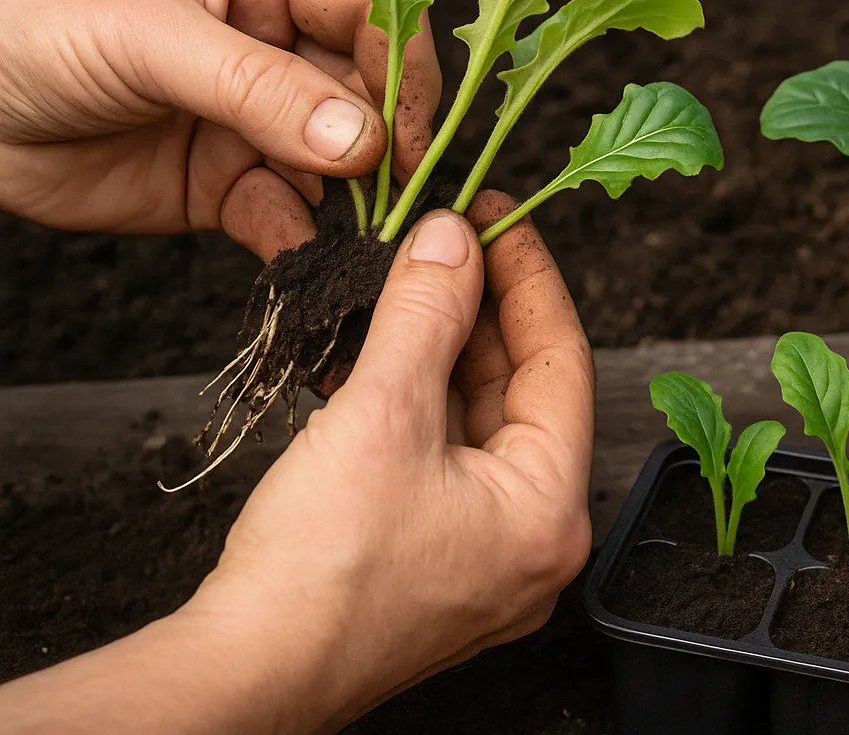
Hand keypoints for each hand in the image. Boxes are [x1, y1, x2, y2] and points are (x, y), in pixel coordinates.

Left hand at [0, 0, 439, 254]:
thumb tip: (362, 141)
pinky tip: (307, 255)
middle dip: (385, 140)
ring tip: (365, 231)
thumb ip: (259, 88)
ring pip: (341, 158)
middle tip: (394, 187)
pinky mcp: (230, 183)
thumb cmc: (33, 33)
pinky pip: (292, 213)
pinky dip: (306, 238)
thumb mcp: (150, 39)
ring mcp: (256, 116)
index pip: (368, 6)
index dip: (400, 64)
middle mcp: (271, 40)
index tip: (409, 129)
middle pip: (367, 89)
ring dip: (356, 198)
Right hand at [0, 207, 594, 733]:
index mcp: (551, 510)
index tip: (501, 218)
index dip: (529, 278)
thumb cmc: (321, 569)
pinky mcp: (434, 562)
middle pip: (521, 391)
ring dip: (441, 351)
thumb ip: (424, 315)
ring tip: (410, 282)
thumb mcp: (382, 414)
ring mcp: (485, 557)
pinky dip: (415, 403)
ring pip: (476, 423)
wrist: (243, 674)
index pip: (562, 361)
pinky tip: (380, 351)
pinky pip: (442, 459)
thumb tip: (451, 240)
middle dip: (481, 311)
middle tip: (450, 241)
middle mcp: (534, 539)